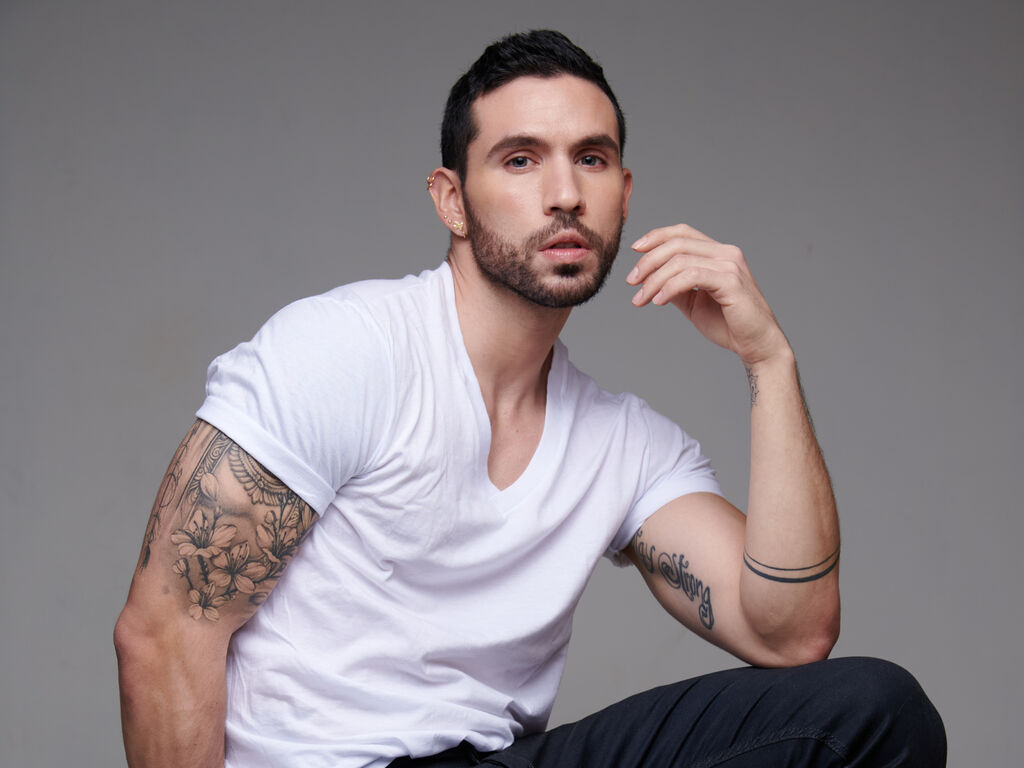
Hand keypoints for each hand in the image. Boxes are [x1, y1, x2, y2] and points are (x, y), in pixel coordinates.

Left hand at [626, 223, 789, 366]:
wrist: (756, 344)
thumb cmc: (728, 324)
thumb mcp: (694, 302)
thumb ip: (675, 287)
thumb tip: (650, 280)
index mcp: (718, 253)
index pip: (683, 232)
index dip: (656, 236)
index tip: (635, 249)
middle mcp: (726, 253)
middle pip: (677, 243)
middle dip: (648, 261)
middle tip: (631, 282)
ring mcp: (730, 265)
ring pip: (680, 260)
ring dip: (654, 279)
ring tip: (641, 299)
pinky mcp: (730, 281)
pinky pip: (691, 277)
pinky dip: (669, 287)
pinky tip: (658, 301)